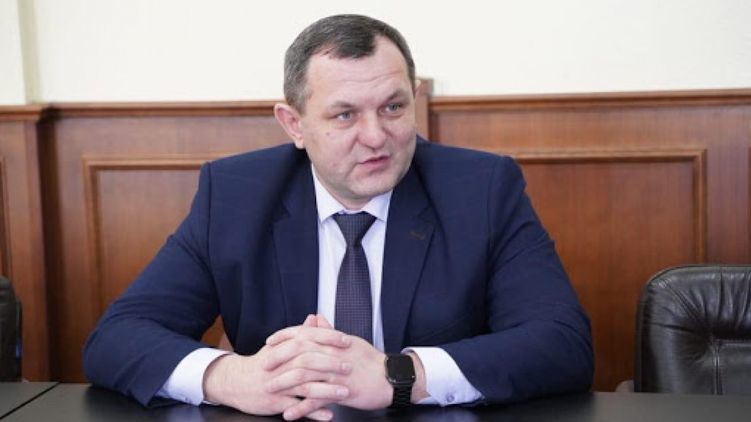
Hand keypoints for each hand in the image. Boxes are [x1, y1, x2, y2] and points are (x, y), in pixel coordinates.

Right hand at [202, 315, 351, 420]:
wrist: (235, 382)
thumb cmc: (261, 364)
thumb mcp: (278, 346)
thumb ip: (299, 333)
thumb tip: (314, 318)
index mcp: (284, 348)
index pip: (308, 338)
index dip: (328, 338)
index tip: (347, 341)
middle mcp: (281, 364)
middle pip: (308, 360)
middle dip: (331, 363)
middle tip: (350, 366)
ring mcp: (278, 384)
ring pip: (305, 385)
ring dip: (327, 390)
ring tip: (345, 392)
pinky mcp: (276, 402)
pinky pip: (297, 407)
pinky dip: (313, 411)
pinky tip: (329, 414)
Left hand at [265, 315, 393, 418]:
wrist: (390, 378)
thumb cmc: (370, 360)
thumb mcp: (349, 341)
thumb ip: (329, 332)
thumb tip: (317, 319)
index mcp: (333, 341)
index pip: (303, 333)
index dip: (284, 336)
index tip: (270, 341)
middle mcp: (332, 354)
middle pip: (298, 351)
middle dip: (277, 358)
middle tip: (263, 365)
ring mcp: (336, 373)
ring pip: (304, 375)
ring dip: (283, 383)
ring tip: (269, 389)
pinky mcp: (341, 391)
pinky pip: (317, 400)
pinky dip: (300, 407)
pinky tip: (289, 412)